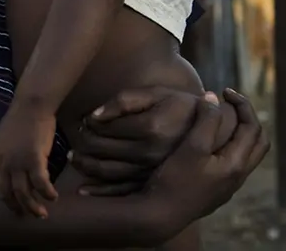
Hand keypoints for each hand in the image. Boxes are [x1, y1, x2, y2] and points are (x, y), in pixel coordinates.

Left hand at [0, 104, 58, 218]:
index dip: (3, 195)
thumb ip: (5, 151)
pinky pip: (41, 183)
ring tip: (41, 214)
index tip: (11, 201)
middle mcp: (4, 162)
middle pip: (6, 192)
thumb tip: (9, 160)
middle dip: (15, 207)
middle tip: (24, 215)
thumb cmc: (21, 116)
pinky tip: (53, 197)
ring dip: (32, 207)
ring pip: (23, 193)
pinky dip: (47, 193)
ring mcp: (18, 162)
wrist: (31, 105)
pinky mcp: (35, 159)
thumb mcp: (4, 136)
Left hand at [71, 88, 217, 193]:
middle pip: (104, 150)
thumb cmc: (178, 105)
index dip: (90, 123)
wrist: (210, 129)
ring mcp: (153, 170)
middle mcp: (151, 152)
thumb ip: (123, 101)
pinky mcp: (155, 183)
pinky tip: (84, 189)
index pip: (107, 128)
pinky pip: (123, 191)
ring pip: (109, 172)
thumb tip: (94, 116)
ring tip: (74, 158)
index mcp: (151, 127)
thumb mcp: (154, 94)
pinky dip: (101, 191)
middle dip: (84, 143)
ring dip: (87, 166)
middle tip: (76, 136)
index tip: (84, 120)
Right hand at [147, 89, 269, 222]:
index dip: (242, 104)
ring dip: (238, 134)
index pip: (253, 126)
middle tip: (228, 105)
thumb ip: (206, 121)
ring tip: (218, 121)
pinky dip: (227, 147)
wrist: (160, 215)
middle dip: (247, 118)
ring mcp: (228, 187)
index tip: (223, 91)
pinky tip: (206, 144)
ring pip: (246, 155)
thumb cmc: (174, 179)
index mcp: (236, 163)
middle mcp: (238, 177)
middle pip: (258, 142)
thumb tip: (214, 98)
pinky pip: (232, 164)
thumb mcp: (191, 146)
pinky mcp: (215, 193)